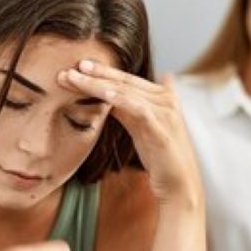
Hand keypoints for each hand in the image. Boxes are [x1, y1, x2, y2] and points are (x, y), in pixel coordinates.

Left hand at [58, 61, 201, 206]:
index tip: (78, 67)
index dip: (102, 72)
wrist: (179, 184)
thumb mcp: (138, 128)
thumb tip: (107, 94)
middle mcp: (164, 99)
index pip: (126, 80)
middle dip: (95, 74)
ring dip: (98, 84)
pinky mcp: (161, 128)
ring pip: (126, 91)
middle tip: (71, 67)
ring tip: (75, 77)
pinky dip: (120, 99)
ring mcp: (165, 112)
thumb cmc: (159, 157)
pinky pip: (138, 109)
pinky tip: (103, 94)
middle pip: (124, 82)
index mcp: (160, 96)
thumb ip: (125, 109)